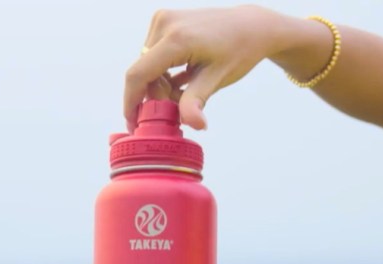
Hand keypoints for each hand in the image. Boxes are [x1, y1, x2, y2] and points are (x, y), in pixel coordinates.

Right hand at [125, 5, 289, 130]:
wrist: (251, 26)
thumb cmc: (238, 50)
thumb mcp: (217, 78)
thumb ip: (197, 102)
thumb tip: (194, 125)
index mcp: (177, 39)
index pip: (138, 75)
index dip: (131, 102)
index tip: (133, 123)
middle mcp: (165, 24)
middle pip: (142, 72)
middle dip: (155, 96)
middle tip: (177, 110)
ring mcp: (163, 20)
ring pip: (147, 65)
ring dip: (161, 85)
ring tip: (186, 91)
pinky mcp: (164, 21)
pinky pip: (153, 55)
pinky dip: (163, 72)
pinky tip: (183, 79)